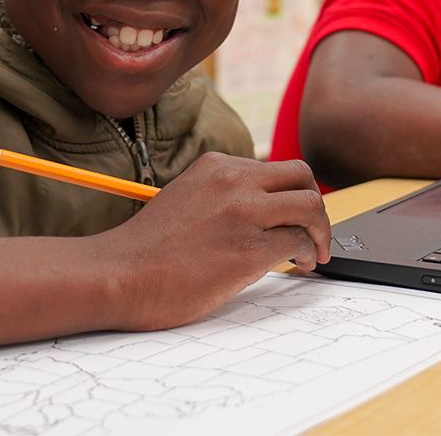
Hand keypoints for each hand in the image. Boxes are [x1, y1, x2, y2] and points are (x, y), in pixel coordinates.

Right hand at [100, 153, 331, 331]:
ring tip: (314, 252)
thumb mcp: (184, 199)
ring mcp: (244, 212)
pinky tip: (297, 265)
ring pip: (311, 206)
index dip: (291, 193)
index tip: (293, 214)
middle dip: (316, 205)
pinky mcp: (251, 248)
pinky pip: (299, 242)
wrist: (119, 275)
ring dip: (321, 231)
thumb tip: (256, 212)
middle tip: (315, 230)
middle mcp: (233, 180)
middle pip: (302, 177)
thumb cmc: (145, 251)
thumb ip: (220, 196)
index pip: (274, 169)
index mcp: (215, 165)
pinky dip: (307, 254)